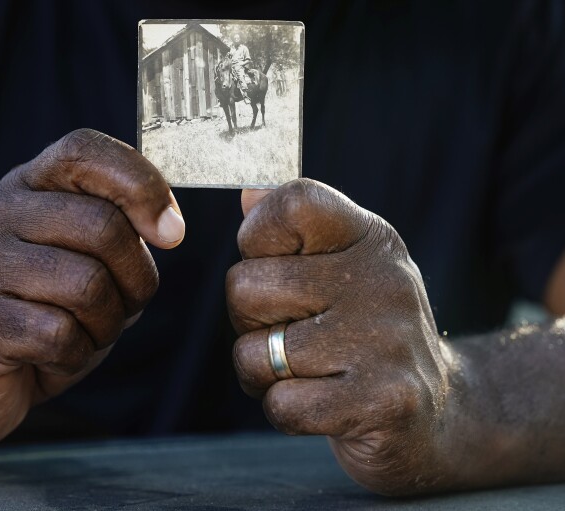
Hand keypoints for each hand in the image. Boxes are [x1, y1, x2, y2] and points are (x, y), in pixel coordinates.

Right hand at [0, 129, 184, 449]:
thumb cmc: (33, 321)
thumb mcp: (80, 266)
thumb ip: (115, 235)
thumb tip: (168, 226)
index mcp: (21, 189)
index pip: (83, 151)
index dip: (141, 184)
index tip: (171, 233)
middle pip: (102, 226)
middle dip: (136, 280)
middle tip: (121, 308)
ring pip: (87, 285)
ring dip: (106, 324)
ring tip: (81, 335)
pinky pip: (59, 334)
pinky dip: (75, 355)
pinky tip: (50, 359)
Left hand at [227, 179, 451, 495]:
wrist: (442, 411)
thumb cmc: (366, 333)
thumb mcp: (344, 267)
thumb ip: (293, 232)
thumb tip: (249, 194)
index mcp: (369, 238)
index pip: (293, 203)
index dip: (258, 236)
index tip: (275, 265)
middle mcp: (382, 280)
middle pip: (246, 287)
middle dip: (250, 321)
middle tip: (291, 333)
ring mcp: (385, 340)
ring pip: (255, 352)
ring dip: (264, 373)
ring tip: (308, 371)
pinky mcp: (381, 401)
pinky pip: (281, 404)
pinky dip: (286, 411)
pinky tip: (324, 402)